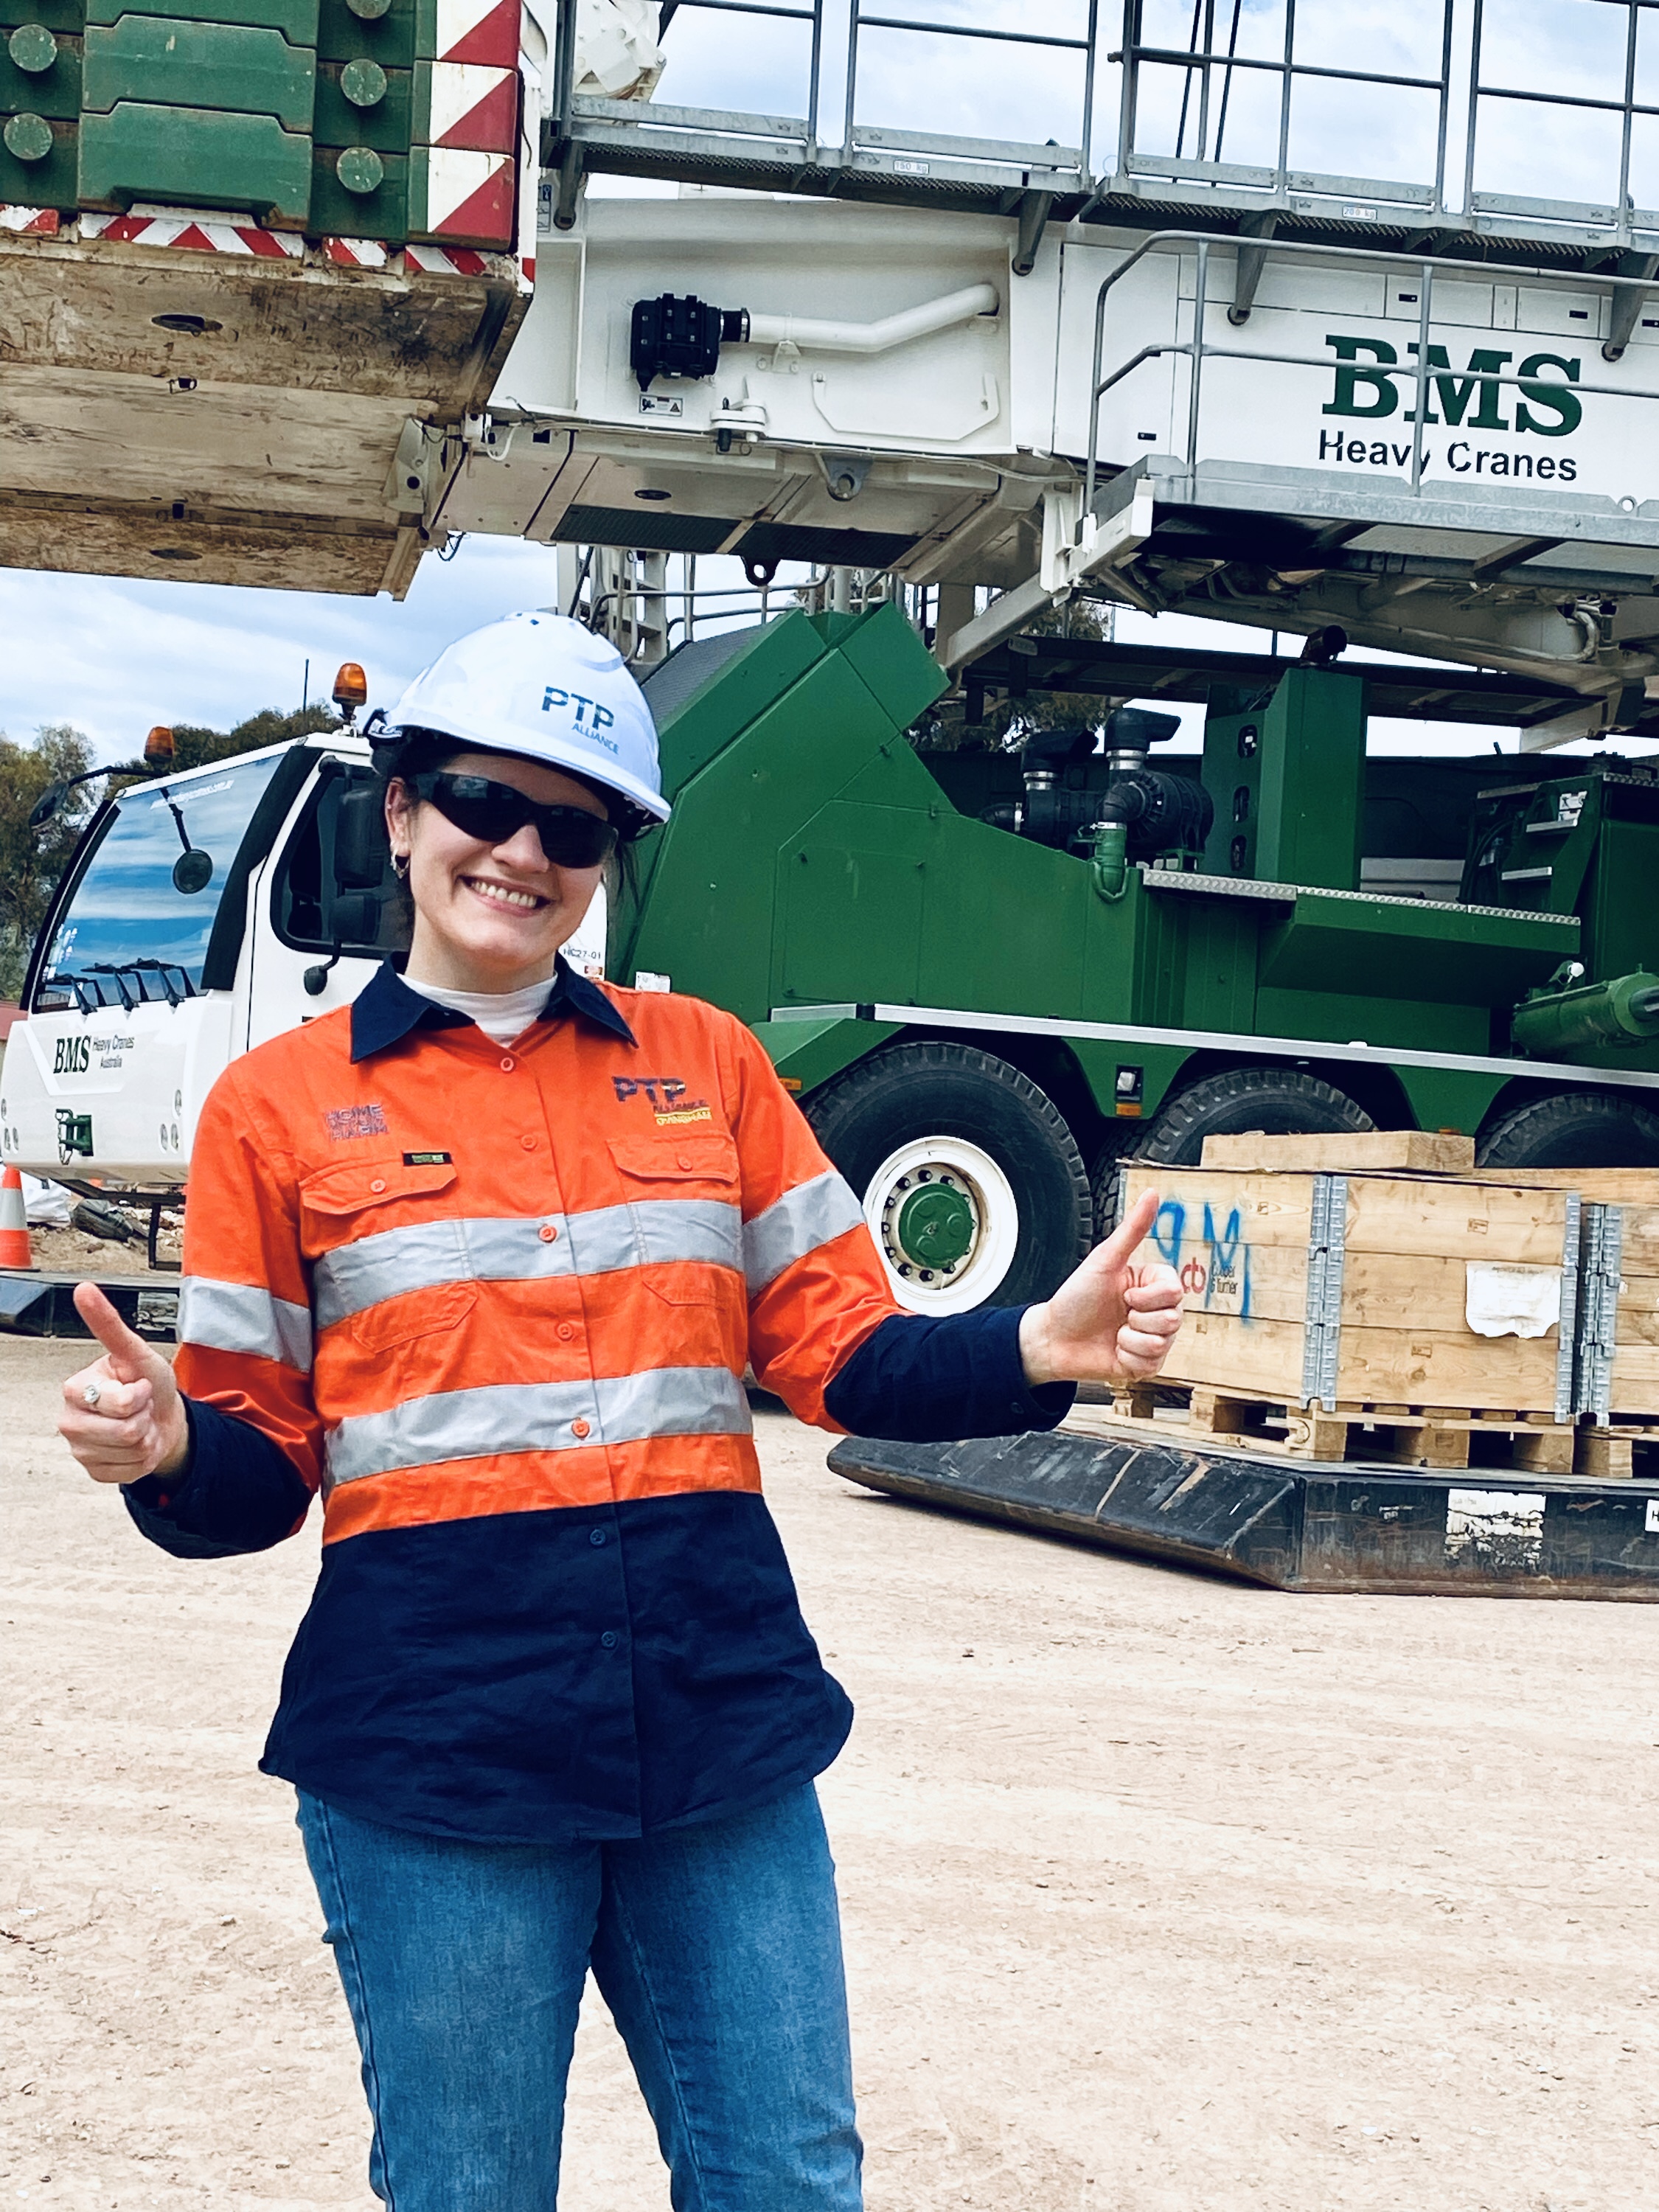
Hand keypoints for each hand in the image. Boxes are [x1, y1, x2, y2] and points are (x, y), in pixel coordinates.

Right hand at [58, 1283, 188, 1486]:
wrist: (163, 1416)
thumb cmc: (147, 1382)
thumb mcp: (136, 1352)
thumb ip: (109, 1325)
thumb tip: (83, 1289)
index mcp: (75, 1388)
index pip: (121, 1402)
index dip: (141, 1395)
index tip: (138, 1385)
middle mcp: (70, 1420)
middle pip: (124, 1431)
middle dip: (144, 1417)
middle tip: (140, 1406)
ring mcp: (79, 1449)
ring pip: (129, 1450)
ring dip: (145, 1437)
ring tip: (139, 1423)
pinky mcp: (94, 1471)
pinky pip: (129, 1471)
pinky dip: (143, 1459)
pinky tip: (136, 1445)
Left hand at [1018, 1187, 1183, 1387]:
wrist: (1053, 1339)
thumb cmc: (1076, 1298)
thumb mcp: (1105, 1261)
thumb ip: (1133, 1229)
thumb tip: (1152, 1194)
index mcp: (1150, 1285)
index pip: (1175, 1291)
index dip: (1148, 1296)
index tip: (1124, 1294)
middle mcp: (1156, 1311)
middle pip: (1173, 1318)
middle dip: (1138, 1318)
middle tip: (1118, 1314)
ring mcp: (1152, 1338)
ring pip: (1163, 1342)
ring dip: (1130, 1339)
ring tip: (1114, 1333)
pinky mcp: (1145, 1363)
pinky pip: (1152, 1364)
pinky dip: (1129, 1357)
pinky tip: (1115, 1350)